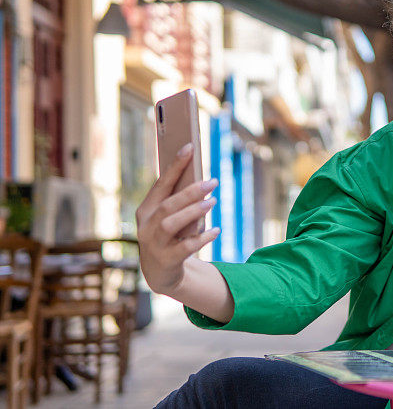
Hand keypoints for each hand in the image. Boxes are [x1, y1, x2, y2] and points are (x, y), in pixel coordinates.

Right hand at [135, 144, 219, 295]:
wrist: (160, 273)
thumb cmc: (168, 237)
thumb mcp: (168, 219)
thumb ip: (179, 202)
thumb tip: (201, 179)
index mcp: (146, 210)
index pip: (161, 184)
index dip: (175, 166)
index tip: (189, 147)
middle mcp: (147, 225)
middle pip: (168, 205)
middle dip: (190, 192)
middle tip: (212, 181)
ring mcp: (154, 244)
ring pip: (171, 223)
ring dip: (193, 211)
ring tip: (212, 202)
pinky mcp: (166, 260)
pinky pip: (186, 247)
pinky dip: (202, 237)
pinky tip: (216, 230)